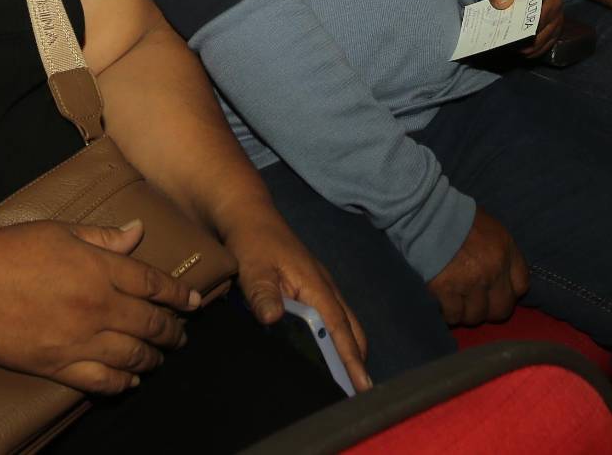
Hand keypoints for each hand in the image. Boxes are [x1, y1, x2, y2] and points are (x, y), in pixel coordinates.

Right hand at [0, 219, 196, 394]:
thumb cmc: (7, 252)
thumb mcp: (58, 231)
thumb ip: (102, 236)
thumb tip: (138, 232)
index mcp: (98, 268)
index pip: (153, 283)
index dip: (178, 294)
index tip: (193, 302)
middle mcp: (97, 306)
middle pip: (149, 323)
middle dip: (172, 330)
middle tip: (181, 334)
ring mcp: (79, 341)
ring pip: (132, 355)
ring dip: (153, 357)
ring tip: (161, 356)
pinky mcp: (58, 367)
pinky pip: (101, 380)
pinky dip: (122, 382)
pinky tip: (131, 379)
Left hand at [225, 211, 371, 390]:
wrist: (248, 215)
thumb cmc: (252, 240)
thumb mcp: (253, 265)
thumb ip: (262, 291)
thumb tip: (273, 318)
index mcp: (316, 287)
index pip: (339, 329)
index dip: (351, 359)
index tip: (363, 387)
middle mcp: (324, 290)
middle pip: (350, 331)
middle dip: (356, 361)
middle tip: (355, 395)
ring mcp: (318, 290)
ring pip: (343, 326)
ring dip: (346, 352)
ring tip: (343, 384)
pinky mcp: (309, 291)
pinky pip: (330, 321)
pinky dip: (334, 341)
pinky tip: (323, 357)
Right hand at [426, 208, 528, 327]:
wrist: (425, 213)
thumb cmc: (457, 217)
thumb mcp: (490, 228)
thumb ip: (501, 252)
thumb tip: (502, 276)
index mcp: (505, 250)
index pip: (521, 286)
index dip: (509, 293)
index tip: (497, 292)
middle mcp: (492, 269)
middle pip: (501, 309)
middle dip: (489, 309)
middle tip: (476, 303)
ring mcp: (470, 282)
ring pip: (476, 316)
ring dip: (467, 312)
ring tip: (457, 302)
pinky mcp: (446, 290)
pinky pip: (453, 315)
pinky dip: (448, 313)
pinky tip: (443, 304)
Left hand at [478, 0, 564, 57]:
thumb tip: (503, 1)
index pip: (540, 4)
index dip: (528, 19)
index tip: (512, 28)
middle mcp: (554, 0)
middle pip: (543, 25)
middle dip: (524, 35)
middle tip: (506, 42)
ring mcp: (555, 16)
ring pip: (545, 39)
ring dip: (527, 46)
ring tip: (508, 47)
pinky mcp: (552, 28)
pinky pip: (545, 45)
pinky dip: (531, 51)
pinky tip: (515, 50)